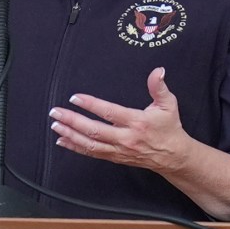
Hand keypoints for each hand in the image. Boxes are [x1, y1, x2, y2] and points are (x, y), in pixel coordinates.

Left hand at [49, 68, 192, 172]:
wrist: (173, 156)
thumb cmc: (169, 128)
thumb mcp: (168, 104)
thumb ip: (159, 87)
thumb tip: (157, 71)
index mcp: (136, 122)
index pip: (109, 112)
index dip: (91, 105)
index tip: (75, 98)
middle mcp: (125, 138)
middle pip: (94, 130)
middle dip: (73, 121)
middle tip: (56, 112)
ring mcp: (119, 150)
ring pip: (90, 144)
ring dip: (71, 135)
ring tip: (56, 125)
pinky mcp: (115, 157)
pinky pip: (92, 153)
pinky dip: (76, 147)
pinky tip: (64, 140)